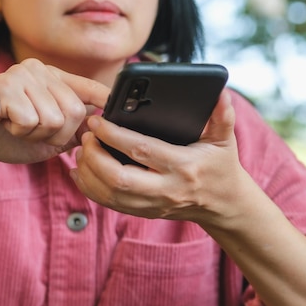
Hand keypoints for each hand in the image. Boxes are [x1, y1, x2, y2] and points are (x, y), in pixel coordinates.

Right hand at [0, 58, 109, 169]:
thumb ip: (74, 131)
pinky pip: (30, 120)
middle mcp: (39, 69)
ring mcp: (21, 74)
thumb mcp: (49, 138)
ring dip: (35, 134)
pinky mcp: (3, 86)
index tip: (121, 108)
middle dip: (57, 135)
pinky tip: (4, 124)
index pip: (90, 88)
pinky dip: (19, 131)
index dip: (107, 101)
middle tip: (33, 132)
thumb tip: (103, 128)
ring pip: (54, 118)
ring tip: (16, 127)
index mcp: (53, 78)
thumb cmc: (7, 138)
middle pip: (75, 111)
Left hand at [70, 90, 248, 224]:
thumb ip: (223, 116)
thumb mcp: (225, 139)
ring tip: (81, 150)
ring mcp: (154, 204)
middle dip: (96, 156)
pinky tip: (80, 172)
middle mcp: (167, 189)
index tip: (97, 121)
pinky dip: (90, 189)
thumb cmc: (221, 166)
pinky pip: (110, 204)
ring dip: (89, 173)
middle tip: (86, 136)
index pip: (142, 151)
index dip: (115, 136)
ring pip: (111, 194)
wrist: (223, 204)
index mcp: (184, 167)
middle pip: (119, 178)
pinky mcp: (145, 212)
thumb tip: (221, 93)